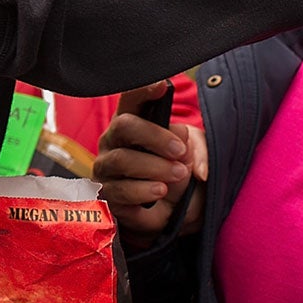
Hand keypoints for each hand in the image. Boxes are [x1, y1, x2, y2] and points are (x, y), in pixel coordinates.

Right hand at [93, 81, 207, 242]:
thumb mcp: (196, 154)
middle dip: (155, 136)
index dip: (143, 89)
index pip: (131, 98)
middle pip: (124, 125)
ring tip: (178, 174)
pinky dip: (144, 190)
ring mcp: (106, 168)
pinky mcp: (106, 195)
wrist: (174, 214)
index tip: (162, 87)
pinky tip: (160, 191)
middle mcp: (113, 140)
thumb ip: (194, 145)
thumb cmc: (178, 173)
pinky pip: (120, 190)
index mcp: (134, 121)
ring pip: (122, 160)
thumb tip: (181, 138)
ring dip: (155, 167)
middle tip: (179, 151)